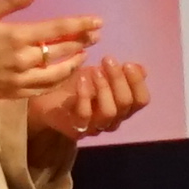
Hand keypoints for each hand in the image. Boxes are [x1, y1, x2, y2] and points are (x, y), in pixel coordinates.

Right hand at [0, 5, 104, 106]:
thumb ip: (11, 1)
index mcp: (16, 36)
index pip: (57, 28)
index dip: (80, 24)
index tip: (98, 21)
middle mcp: (23, 59)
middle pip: (61, 50)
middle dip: (82, 41)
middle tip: (96, 35)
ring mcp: (21, 79)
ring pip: (57, 73)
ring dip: (74, 63)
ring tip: (84, 54)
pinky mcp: (16, 94)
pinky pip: (44, 89)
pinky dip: (59, 81)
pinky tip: (65, 74)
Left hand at [36, 53, 151, 143]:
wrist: (47, 99)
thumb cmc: (77, 85)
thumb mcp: (100, 74)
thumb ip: (120, 73)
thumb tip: (141, 68)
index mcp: (123, 108)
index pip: (141, 100)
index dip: (138, 82)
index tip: (128, 63)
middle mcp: (113, 120)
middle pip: (126, 103)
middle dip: (119, 79)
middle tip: (108, 59)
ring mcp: (95, 127)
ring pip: (110, 111)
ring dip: (104, 87)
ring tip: (96, 69)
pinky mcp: (77, 129)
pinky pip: (85, 115)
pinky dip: (85, 95)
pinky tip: (82, 79)